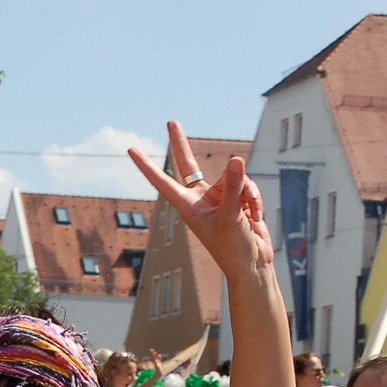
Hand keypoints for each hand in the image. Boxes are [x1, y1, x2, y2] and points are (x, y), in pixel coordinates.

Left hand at [130, 121, 273, 278]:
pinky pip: (247, 185)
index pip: (163, 182)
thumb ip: (232, 187)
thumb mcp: (230, 217)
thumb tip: (235, 160)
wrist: (252, 264)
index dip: (147, 166)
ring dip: (245, 192)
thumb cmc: (233, 248)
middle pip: (189, 164)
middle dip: (181, 143)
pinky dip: (254, 198)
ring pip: (233, 176)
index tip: (131, 150)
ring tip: (248, 215)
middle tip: (170, 122)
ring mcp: (218, 197)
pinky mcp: (237, 198)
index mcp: (188, 207)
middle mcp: (200, 199)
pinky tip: (255, 217)